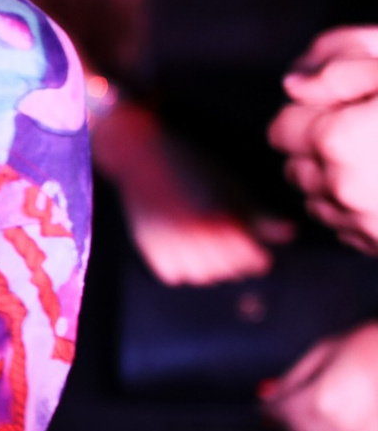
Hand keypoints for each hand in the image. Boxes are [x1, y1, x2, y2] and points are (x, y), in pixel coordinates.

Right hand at [105, 112, 284, 283]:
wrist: (141, 154)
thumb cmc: (192, 165)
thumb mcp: (231, 185)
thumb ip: (260, 215)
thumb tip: (289, 233)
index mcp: (219, 220)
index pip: (252, 260)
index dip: (257, 255)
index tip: (256, 248)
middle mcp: (193, 237)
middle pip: (228, 271)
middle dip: (235, 261)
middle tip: (231, 243)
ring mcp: (167, 244)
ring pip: (202, 276)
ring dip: (210, 267)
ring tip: (209, 246)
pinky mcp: (147, 248)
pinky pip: (174, 275)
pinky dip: (183, 268)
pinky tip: (186, 250)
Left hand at [264, 323, 377, 430]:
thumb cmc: (370, 347)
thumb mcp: (324, 351)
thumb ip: (295, 377)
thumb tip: (274, 394)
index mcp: (322, 400)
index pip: (282, 412)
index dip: (273, 406)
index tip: (269, 403)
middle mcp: (339, 425)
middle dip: (292, 417)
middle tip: (295, 403)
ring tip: (316, 416)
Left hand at [272, 27, 377, 248]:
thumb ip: (342, 71)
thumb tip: (293, 87)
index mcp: (337, 140)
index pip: (281, 128)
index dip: (308, 113)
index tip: (340, 107)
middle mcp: (341, 188)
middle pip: (294, 167)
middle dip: (315, 148)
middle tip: (361, 130)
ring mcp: (364, 225)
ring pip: (316, 201)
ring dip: (332, 182)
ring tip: (377, 159)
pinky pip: (345, 228)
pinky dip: (354, 210)